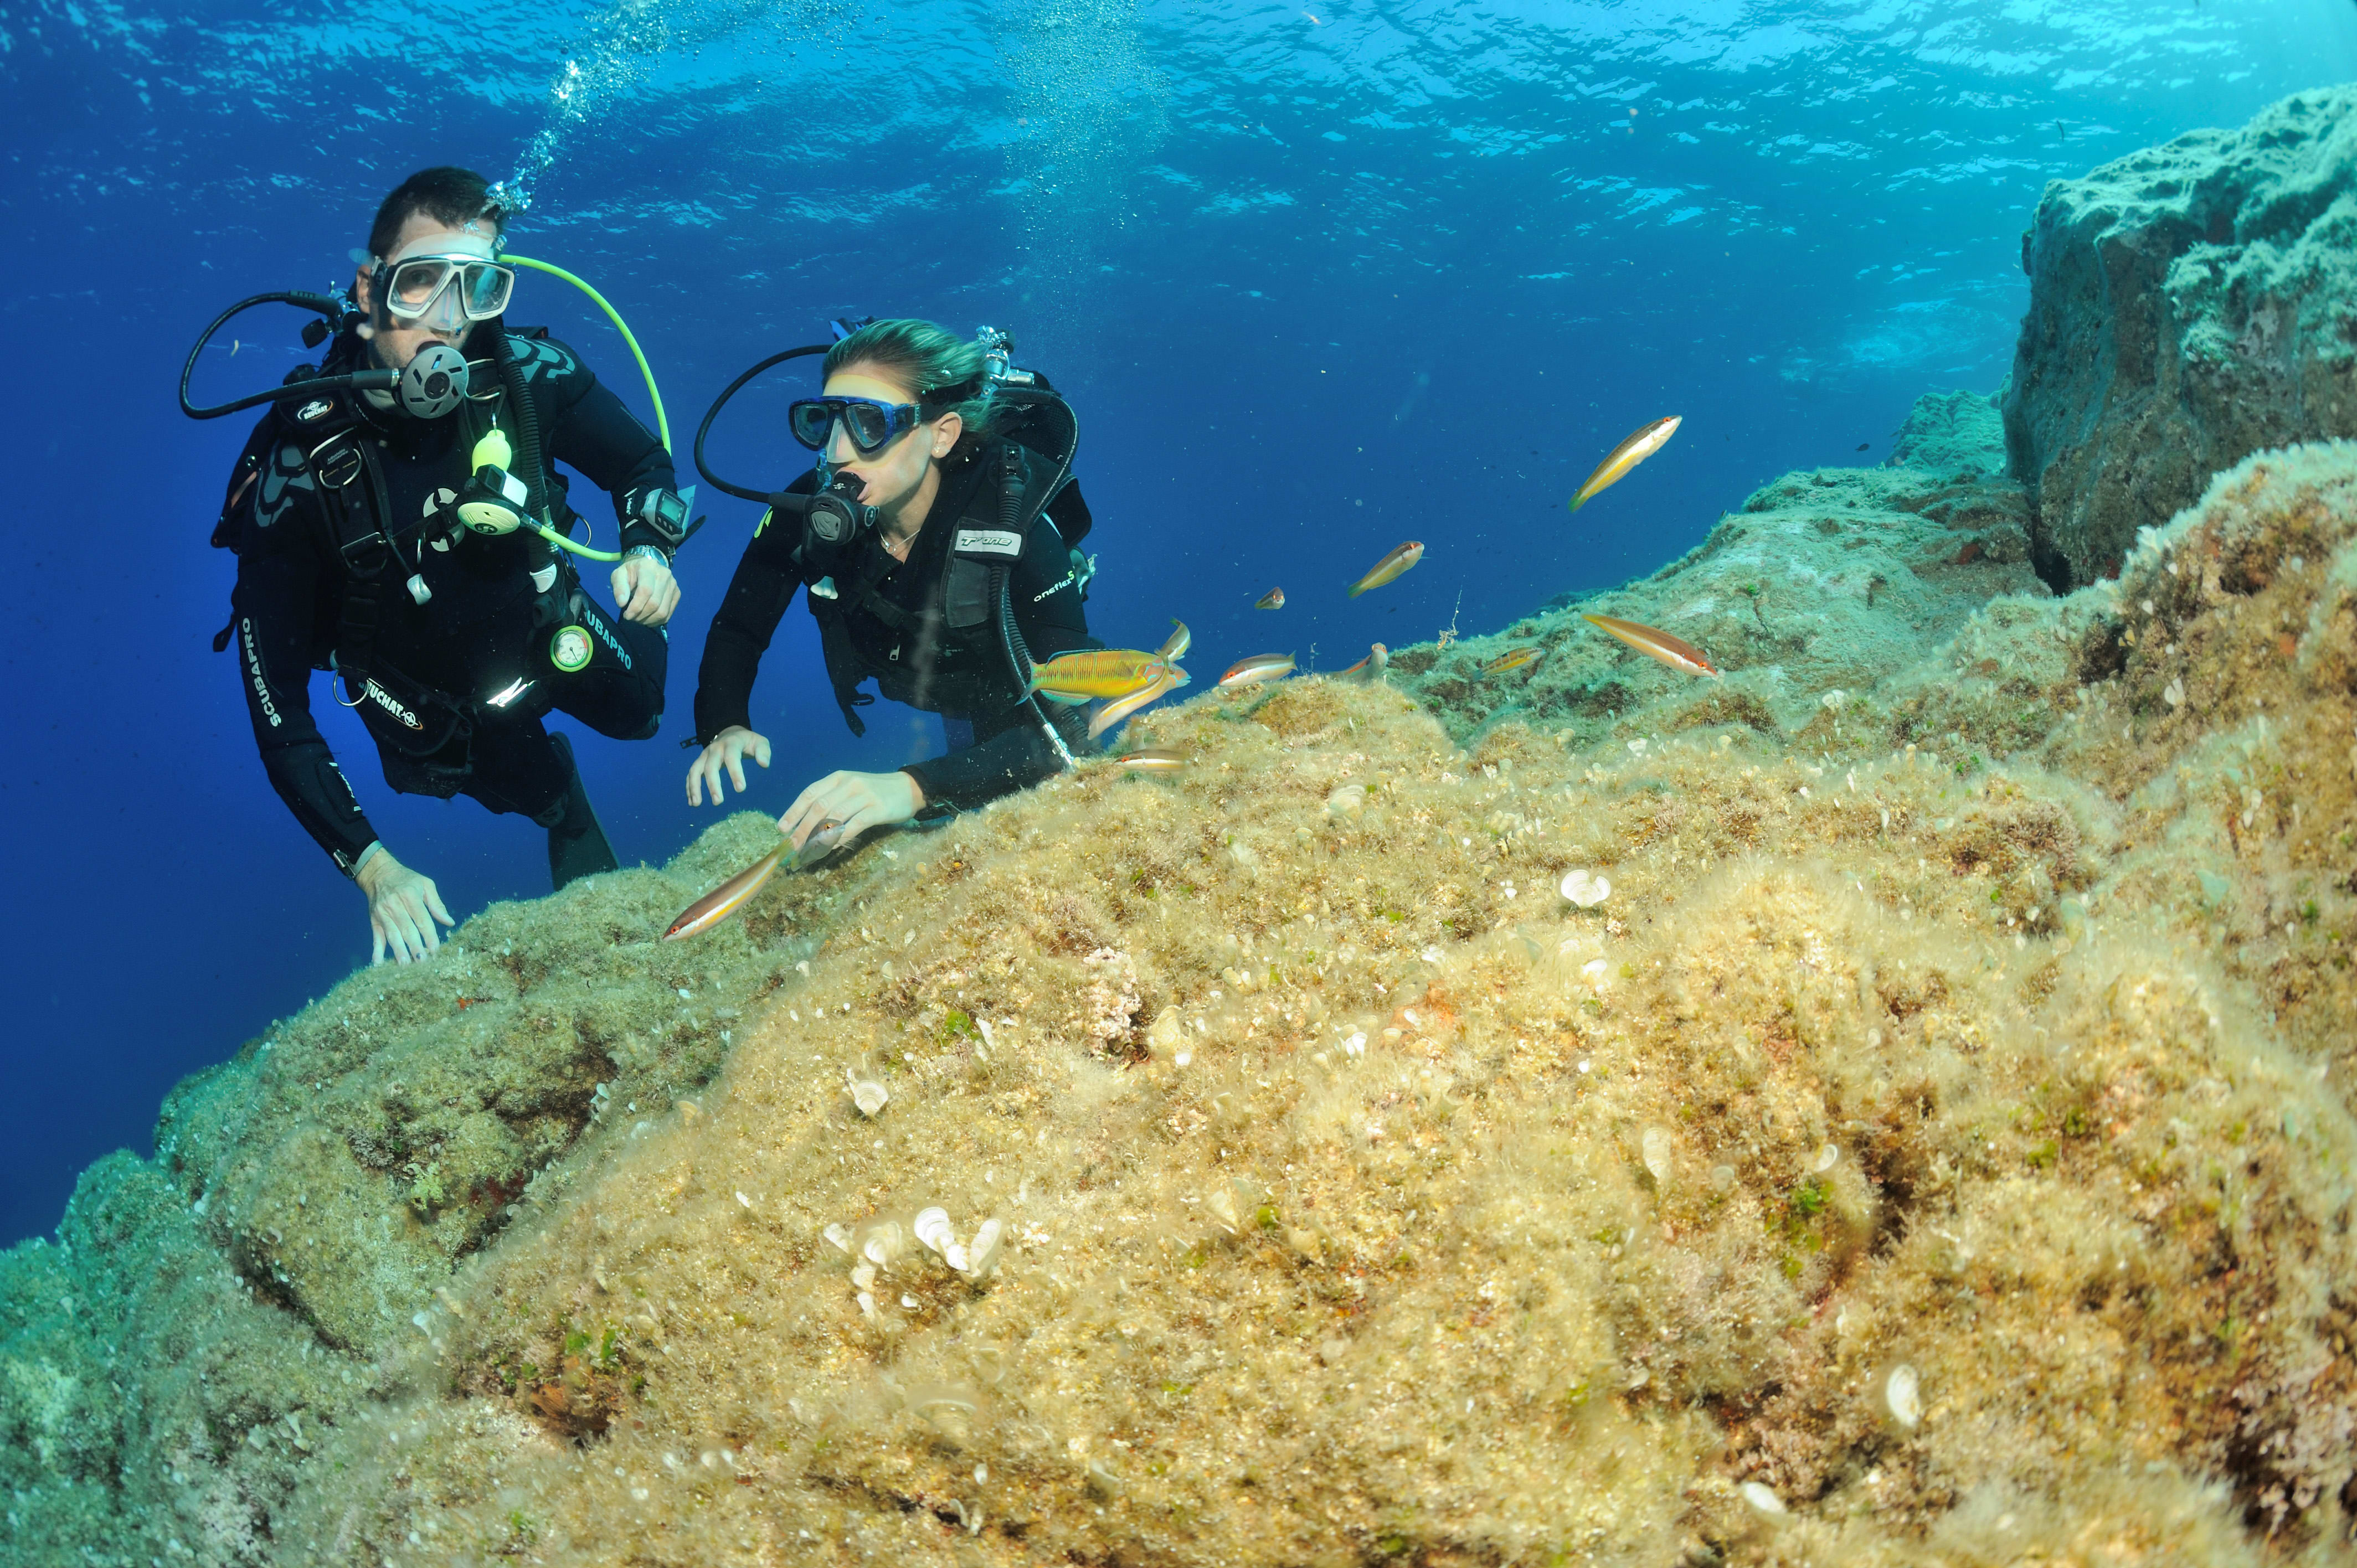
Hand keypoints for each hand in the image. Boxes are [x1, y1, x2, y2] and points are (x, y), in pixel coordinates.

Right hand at [354, 846, 455, 965]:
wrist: (378, 873)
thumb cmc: (407, 880)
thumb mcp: (425, 884)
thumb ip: (437, 904)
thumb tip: (449, 922)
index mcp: (410, 896)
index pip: (422, 919)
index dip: (429, 935)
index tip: (436, 950)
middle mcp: (395, 905)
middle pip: (407, 929)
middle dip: (415, 947)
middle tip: (423, 962)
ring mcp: (382, 914)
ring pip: (392, 935)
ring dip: (399, 951)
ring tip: (405, 965)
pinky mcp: (374, 920)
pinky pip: (376, 937)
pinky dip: (376, 951)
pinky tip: (379, 964)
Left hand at [610, 551, 678, 626]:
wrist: (645, 567)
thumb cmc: (630, 572)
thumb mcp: (618, 575)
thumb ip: (618, 588)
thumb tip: (622, 603)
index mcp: (648, 567)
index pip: (646, 590)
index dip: (636, 606)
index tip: (627, 615)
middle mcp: (664, 574)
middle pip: (654, 603)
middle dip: (640, 615)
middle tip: (631, 617)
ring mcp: (673, 584)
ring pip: (662, 611)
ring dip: (648, 620)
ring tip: (638, 618)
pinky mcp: (677, 593)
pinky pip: (668, 614)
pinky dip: (656, 621)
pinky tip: (647, 618)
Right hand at [687, 725, 772, 806]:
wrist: (730, 733)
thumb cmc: (748, 742)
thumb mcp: (760, 742)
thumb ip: (764, 752)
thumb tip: (764, 764)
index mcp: (731, 743)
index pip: (732, 757)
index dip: (736, 773)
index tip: (741, 789)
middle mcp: (715, 748)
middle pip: (710, 766)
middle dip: (713, 784)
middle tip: (718, 802)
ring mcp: (705, 755)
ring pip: (695, 770)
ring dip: (694, 787)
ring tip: (696, 804)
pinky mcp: (699, 762)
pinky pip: (691, 774)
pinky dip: (689, 788)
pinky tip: (692, 802)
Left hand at [778, 770, 924, 850]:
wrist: (909, 787)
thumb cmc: (874, 792)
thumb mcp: (849, 789)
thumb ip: (830, 802)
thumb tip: (805, 826)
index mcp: (837, 778)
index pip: (810, 793)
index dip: (793, 811)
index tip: (782, 829)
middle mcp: (848, 784)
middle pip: (819, 806)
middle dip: (802, 828)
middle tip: (792, 846)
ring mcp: (864, 795)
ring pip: (834, 816)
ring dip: (818, 836)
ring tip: (808, 851)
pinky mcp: (878, 809)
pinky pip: (854, 825)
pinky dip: (841, 838)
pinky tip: (832, 847)